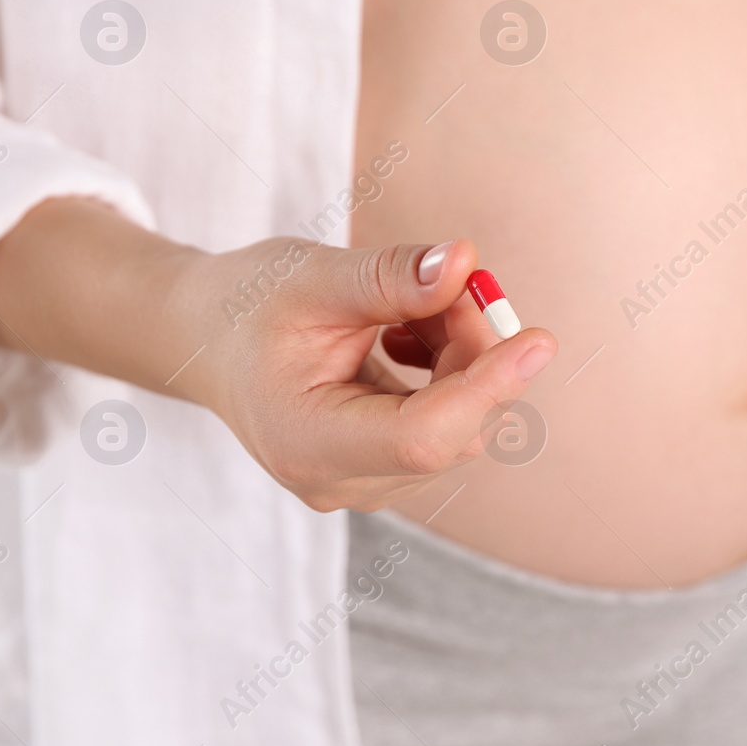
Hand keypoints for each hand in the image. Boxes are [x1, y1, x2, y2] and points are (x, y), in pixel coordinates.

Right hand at [180, 237, 556, 511]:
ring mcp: (366, 481)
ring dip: (460, 352)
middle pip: (453, 427)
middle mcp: (341, 481)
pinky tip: (404, 334)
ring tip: (405, 306)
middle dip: (472, 348)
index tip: (538, 339)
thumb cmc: (247, 304)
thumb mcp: (311, 276)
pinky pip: (452, 421)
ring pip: (462, 422)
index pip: (422, 437)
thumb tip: (465, 264)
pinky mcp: (386, 465)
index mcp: (307, 444)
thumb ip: (390, 277)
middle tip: (455, 280)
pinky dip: (449, 368)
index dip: (486, 387)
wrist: (207, 339)